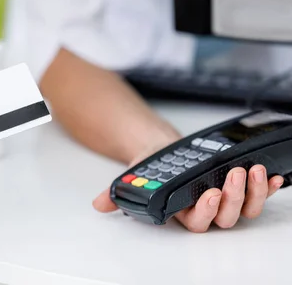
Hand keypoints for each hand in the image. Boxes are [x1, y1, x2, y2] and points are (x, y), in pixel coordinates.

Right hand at [93, 142, 285, 231]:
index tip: (208, 194)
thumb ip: (118, 193)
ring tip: (252, 170)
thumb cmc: (153, 166)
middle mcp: (207, 209)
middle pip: (225, 217)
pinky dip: (269, 187)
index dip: (205, 211)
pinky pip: (259, 193)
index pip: (196, 222)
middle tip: (231, 176)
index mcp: (182, 210)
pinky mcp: (239, 186)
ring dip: (253, 192)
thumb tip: (99, 204)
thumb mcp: (132, 177)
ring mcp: (225, 199)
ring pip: (244, 208)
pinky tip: (274, 175)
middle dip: (231, 198)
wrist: (164, 150)